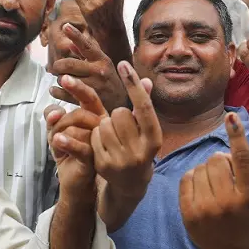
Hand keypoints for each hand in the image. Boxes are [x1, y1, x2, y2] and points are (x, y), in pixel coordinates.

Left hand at [44, 74, 108, 192]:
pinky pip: (80, 145)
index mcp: (96, 116)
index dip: (77, 87)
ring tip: (57, 144)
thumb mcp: (56, 130)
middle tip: (53, 132)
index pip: (89, 97)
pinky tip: (57, 141)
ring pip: (76, 129)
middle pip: (80, 113)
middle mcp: (102, 127)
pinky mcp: (95, 158)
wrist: (76, 182)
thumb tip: (55, 111)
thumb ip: (53, 116)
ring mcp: (100, 143)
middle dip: (60, 121)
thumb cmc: (69, 152)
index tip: (64, 78)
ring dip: (59, 135)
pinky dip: (66, 142)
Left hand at [50, 23, 127, 109]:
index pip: (86, 45)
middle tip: (56, 68)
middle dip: (58, 65)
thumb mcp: (102, 65)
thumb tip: (71, 43)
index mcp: (102, 59)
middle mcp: (99, 71)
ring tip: (63, 80)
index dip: (75, 35)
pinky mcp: (88, 99)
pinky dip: (56, 91)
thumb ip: (86, 55)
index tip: (65, 26)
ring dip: (59, 79)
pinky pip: (64, 93)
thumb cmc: (109, 82)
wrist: (121, 105)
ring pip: (65, 79)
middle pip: (69, 63)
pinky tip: (55, 90)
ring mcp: (94, 86)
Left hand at [93, 62, 161, 191]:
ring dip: (105, 125)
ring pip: (104, 123)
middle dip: (117, 115)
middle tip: (121, 126)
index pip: (143, 106)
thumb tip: (146, 80)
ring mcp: (122, 160)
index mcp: (154, 138)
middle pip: (120, 113)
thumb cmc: (139, 148)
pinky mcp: (104, 165)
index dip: (133, 84)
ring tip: (113, 136)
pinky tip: (104, 145)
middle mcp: (140, 151)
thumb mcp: (146, 129)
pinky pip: (94, 136)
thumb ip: (144, 105)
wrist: (130, 184)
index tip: (123, 63)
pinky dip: (96, 136)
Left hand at [179, 112, 248, 248]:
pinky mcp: (189, 214)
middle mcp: (227, 203)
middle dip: (219, 161)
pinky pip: (186, 178)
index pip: (242, 159)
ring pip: (199, 167)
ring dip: (206, 170)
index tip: (232, 116)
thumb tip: (223, 150)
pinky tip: (201, 188)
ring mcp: (206, 210)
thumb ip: (244, 168)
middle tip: (225, 174)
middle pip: (215, 159)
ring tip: (214, 185)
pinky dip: (193, 178)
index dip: (237, 135)